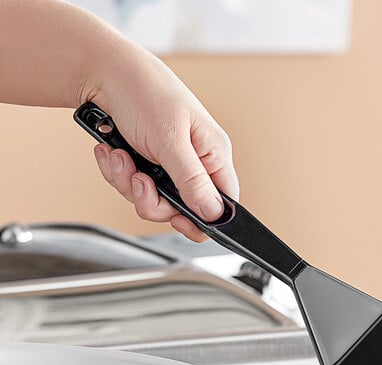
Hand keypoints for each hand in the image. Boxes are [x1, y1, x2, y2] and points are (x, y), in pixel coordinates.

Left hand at [89, 43, 237, 241]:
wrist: (103, 71)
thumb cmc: (143, 91)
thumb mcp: (170, 140)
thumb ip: (192, 180)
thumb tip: (213, 214)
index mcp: (213, 155)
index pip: (223, 205)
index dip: (202, 220)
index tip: (177, 220)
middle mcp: (195, 163)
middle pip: (183, 210)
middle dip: (152, 200)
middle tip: (139, 180)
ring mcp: (170, 165)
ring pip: (154, 201)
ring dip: (129, 184)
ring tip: (120, 157)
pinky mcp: (147, 164)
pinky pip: (135, 188)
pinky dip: (119, 174)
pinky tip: (113, 153)